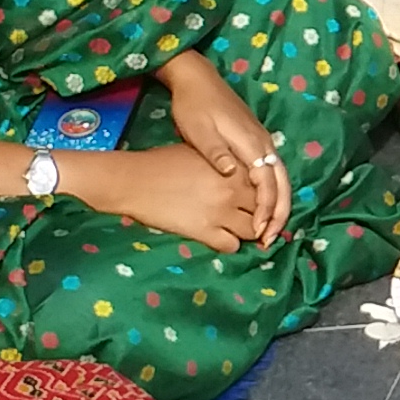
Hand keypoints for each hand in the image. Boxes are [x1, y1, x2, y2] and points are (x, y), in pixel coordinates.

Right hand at [66, 142, 261, 254]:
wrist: (135, 180)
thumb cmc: (163, 161)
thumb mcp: (201, 153)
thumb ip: (225, 162)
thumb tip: (238, 170)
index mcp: (234, 168)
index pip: (265, 186)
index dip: (262, 194)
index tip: (256, 199)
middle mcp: (233, 190)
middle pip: (264, 210)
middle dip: (260, 216)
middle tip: (251, 218)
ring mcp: (221, 212)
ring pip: (252, 231)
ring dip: (247, 232)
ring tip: (237, 229)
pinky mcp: (205, 231)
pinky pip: (232, 246)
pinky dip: (229, 244)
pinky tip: (221, 237)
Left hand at [154, 51, 287, 247]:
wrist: (197, 80)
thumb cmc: (194, 106)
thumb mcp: (199, 130)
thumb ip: (216, 153)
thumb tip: (232, 174)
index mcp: (250, 142)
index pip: (267, 182)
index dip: (265, 209)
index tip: (258, 232)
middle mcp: (262, 143)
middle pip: (282, 183)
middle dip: (279, 213)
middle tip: (270, 239)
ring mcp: (261, 141)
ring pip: (280, 178)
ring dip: (278, 205)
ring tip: (270, 229)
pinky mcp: (255, 141)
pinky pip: (272, 172)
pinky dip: (273, 193)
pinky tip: (264, 206)